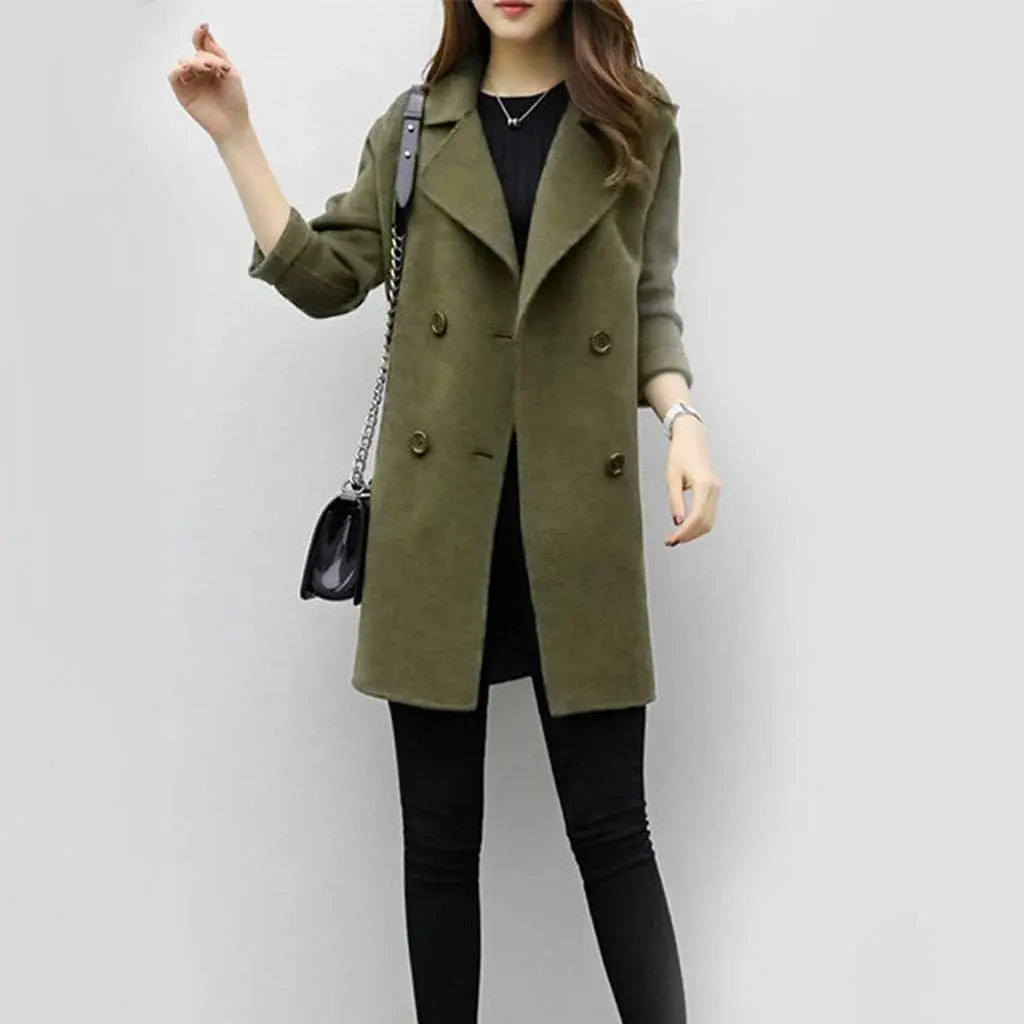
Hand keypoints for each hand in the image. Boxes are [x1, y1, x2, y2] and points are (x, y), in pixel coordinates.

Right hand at [167, 24, 249, 141]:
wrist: (233, 125)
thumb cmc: (235, 101)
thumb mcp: (232, 73)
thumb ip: (219, 54)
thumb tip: (206, 37)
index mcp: (212, 66)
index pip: (203, 47)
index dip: (201, 35)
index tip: (204, 27)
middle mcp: (200, 73)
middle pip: (196, 54)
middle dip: (204, 56)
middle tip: (213, 66)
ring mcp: (190, 82)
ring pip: (184, 63)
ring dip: (193, 62)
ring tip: (206, 68)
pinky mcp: (182, 93)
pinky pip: (174, 76)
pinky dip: (178, 70)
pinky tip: (187, 69)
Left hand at [664, 417, 720, 545]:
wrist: (691, 439)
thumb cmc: (680, 454)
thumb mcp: (672, 478)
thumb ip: (675, 501)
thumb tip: (677, 522)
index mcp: (704, 485)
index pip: (696, 517)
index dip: (685, 532)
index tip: (673, 539)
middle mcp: (714, 489)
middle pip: (705, 523)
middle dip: (689, 535)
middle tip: (672, 541)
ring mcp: (716, 491)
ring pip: (709, 521)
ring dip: (694, 532)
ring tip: (677, 537)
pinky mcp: (714, 492)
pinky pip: (709, 514)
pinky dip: (699, 525)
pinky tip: (686, 528)